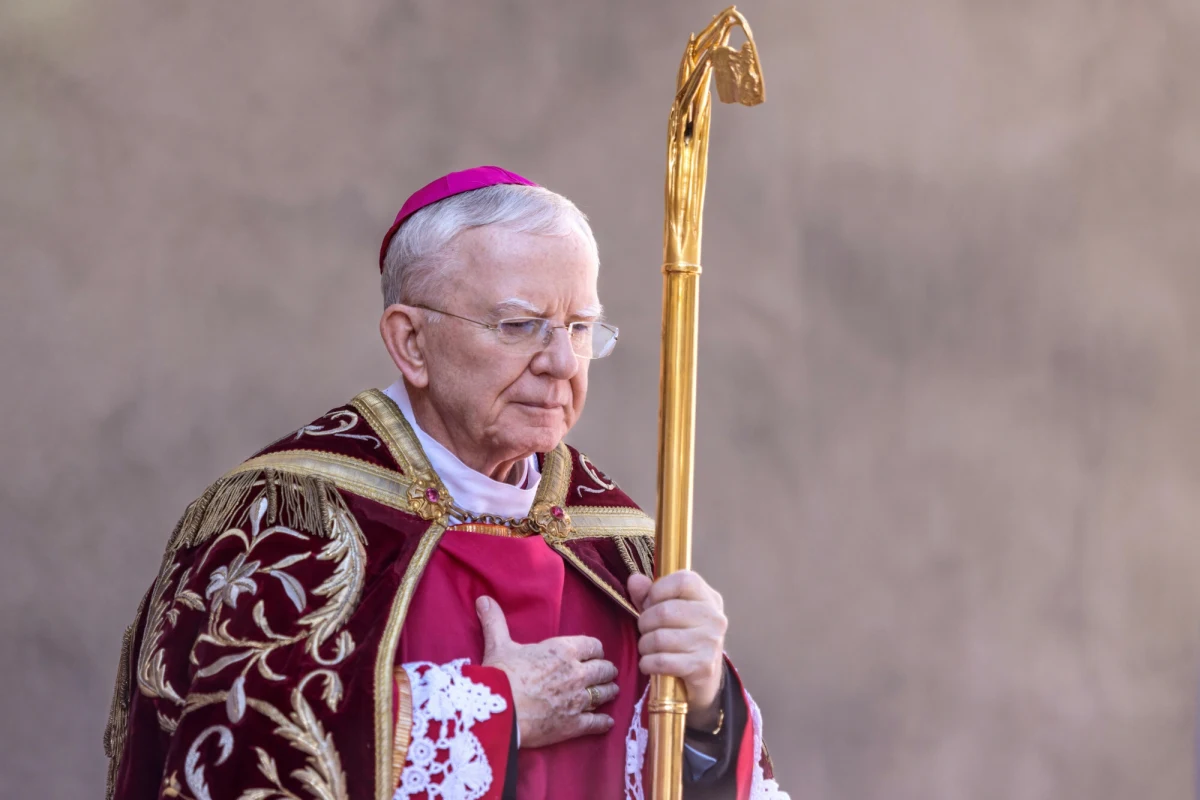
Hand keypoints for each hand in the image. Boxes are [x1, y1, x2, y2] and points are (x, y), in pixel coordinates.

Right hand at [476, 595, 618, 748]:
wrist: (499, 712)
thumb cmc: (500, 675)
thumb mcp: (498, 644)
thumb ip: (495, 621)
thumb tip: (483, 599)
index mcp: (563, 650)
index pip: (593, 645)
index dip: (594, 649)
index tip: (594, 652)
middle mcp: (577, 673)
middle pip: (603, 669)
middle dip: (606, 670)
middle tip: (606, 672)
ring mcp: (578, 700)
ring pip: (604, 693)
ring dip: (609, 691)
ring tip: (611, 691)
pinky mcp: (574, 724)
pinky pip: (597, 722)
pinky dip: (604, 721)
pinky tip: (607, 721)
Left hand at [628, 571, 726, 730]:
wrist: (705, 678)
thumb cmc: (683, 637)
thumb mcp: (668, 611)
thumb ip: (649, 594)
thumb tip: (634, 580)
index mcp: (708, 597)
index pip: (682, 581)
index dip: (658, 590)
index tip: (651, 603)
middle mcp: (714, 617)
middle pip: (665, 611)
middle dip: (645, 622)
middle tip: (645, 630)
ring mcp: (710, 642)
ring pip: (660, 638)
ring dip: (645, 645)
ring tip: (647, 647)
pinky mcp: (703, 667)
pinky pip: (662, 661)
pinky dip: (647, 663)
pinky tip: (648, 664)